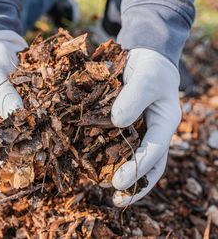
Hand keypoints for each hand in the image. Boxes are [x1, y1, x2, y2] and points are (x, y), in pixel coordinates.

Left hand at [111, 48, 180, 206]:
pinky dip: (104, 152)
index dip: (137, 170)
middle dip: (132, 183)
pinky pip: (112, 141)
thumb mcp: (146, 78)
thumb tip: (117, 123)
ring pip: (129, 157)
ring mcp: (136, 130)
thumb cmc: (151, 67)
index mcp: (164, 124)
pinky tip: (88, 159)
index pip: (154, 153)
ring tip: (98, 183)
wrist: (144, 58)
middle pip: (146, 165)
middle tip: (112, 195)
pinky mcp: (121, 124)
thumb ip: (135, 98)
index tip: (118, 183)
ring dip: (116, 172)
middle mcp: (151, 132)